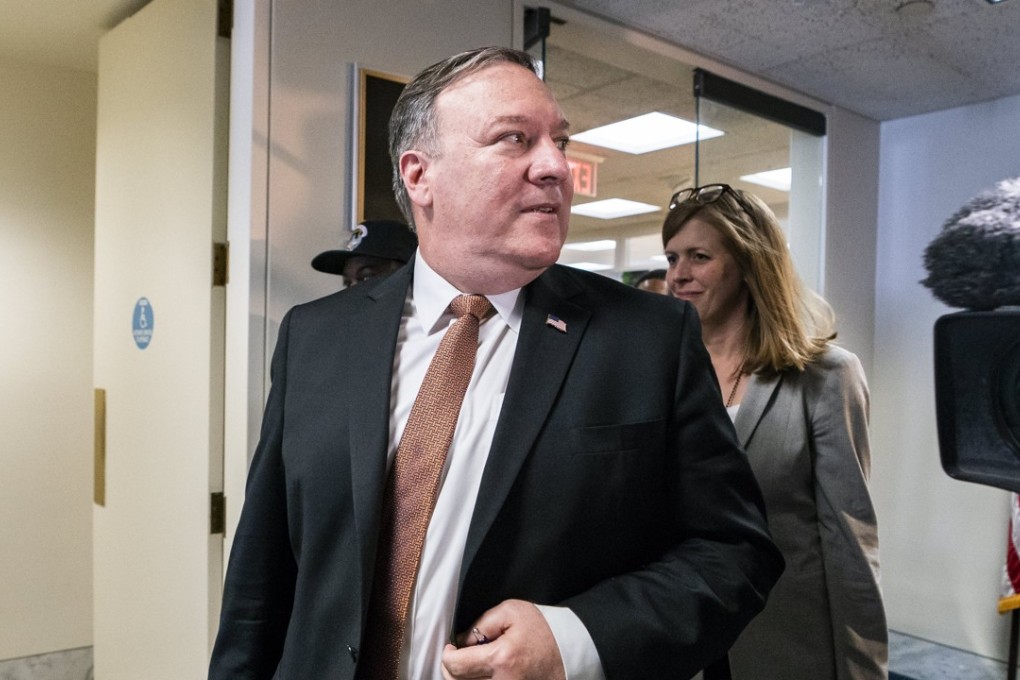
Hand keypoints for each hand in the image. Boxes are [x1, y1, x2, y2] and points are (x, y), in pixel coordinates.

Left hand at [440, 599, 565, 679]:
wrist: (570, 651)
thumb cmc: (544, 630)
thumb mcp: (511, 611)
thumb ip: (481, 623)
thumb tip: (462, 641)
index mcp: (501, 659)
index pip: (456, 666)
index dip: (448, 655)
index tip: (451, 648)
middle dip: (452, 669)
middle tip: (457, 656)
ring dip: (463, 678)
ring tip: (470, 664)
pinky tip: (481, 673)